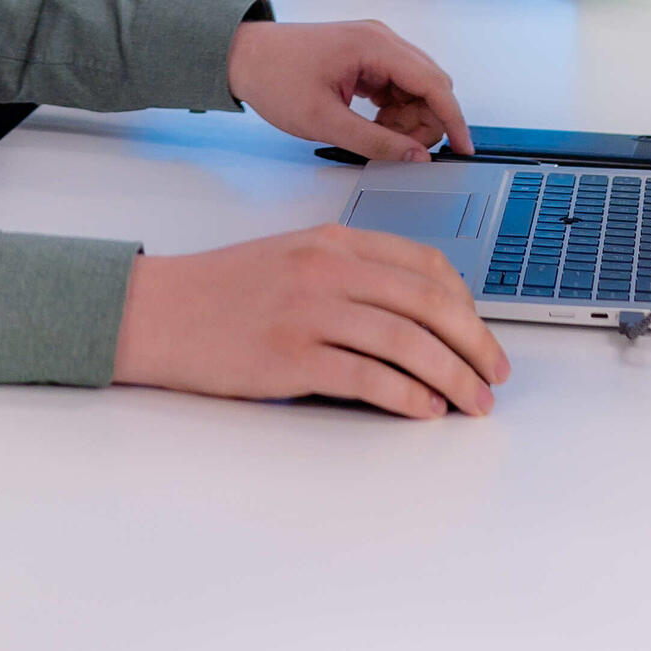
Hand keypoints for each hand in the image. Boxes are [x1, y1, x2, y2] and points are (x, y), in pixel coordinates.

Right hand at [114, 221, 508, 416]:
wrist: (154, 310)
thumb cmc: (221, 291)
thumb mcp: (291, 258)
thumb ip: (349, 274)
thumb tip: (416, 315)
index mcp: (332, 241)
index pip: (424, 265)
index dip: (468, 304)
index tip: (484, 336)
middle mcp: (326, 270)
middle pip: (428, 304)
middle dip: (476, 345)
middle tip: (495, 377)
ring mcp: (308, 312)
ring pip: (408, 343)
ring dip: (453, 377)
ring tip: (472, 404)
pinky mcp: (289, 357)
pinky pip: (368, 378)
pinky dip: (407, 397)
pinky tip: (424, 410)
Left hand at [227, 15, 471, 161]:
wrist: (241, 56)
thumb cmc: (274, 78)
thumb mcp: (323, 120)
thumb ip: (374, 142)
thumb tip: (415, 157)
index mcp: (374, 46)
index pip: (434, 83)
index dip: (453, 119)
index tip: (464, 148)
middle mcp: (381, 39)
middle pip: (430, 84)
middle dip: (426, 122)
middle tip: (403, 150)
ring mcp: (373, 45)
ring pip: (415, 86)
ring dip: (409, 117)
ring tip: (379, 137)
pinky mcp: (365, 56)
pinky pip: (397, 85)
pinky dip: (394, 109)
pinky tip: (374, 124)